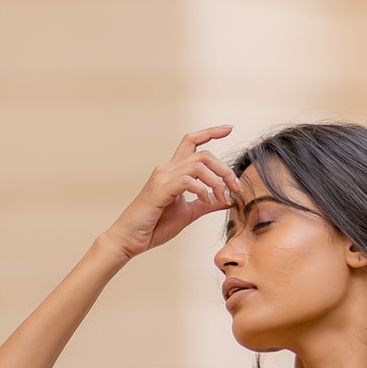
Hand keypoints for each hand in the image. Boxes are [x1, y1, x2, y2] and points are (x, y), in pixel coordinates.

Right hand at [100, 126, 240, 260]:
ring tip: (223, 197)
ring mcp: (163, 177)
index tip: (228, 128)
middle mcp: (167, 169)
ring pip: (199, 165)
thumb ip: (206, 204)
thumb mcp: (188, 213)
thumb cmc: (155, 226)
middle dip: (224, 168)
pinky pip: (188, 181)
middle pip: (203, 154)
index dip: (210, 132)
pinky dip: (203, 190)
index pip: (191, 142)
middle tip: (237, 187)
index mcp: (173, 171)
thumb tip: (228, 199)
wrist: (130, 239)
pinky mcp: (160, 189)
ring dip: (217, 180)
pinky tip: (207, 202)